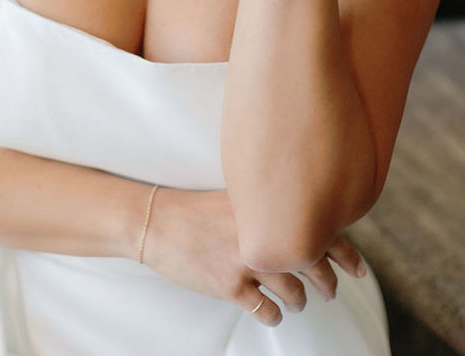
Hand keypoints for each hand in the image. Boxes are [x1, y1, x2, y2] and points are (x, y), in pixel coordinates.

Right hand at [142, 187, 368, 327]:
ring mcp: (246, 261)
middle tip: (329, 291)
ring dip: (299, 301)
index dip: (346, 253)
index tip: (359, 269)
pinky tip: (268, 311)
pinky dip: (273, 315)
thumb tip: (299, 224)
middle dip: (327, 283)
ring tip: (297, 302)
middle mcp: (261, 233)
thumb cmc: (193, 210)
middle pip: (314, 263)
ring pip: (294, 292)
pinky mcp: (229, 286)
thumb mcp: (235, 200)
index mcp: (266, 209)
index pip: (320, 230)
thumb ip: (265, 211)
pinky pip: (266, 310)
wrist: (157, 221)